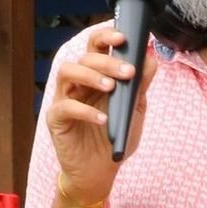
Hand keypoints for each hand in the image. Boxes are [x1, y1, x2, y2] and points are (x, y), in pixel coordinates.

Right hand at [46, 20, 159, 207]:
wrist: (100, 171)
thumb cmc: (115, 137)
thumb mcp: (135, 109)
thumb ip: (141, 84)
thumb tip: (150, 58)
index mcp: (96, 75)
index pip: (96, 46)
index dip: (106, 36)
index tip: (124, 37)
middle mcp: (78, 83)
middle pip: (85, 56)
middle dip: (107, 60)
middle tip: (127, 72)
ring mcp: (64, 99)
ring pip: (68, 71)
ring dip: (91, 75)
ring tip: (111, 88)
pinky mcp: (56, 119)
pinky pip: (65, 107)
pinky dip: (85, 110)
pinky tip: (102, 119)